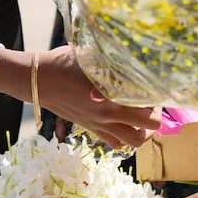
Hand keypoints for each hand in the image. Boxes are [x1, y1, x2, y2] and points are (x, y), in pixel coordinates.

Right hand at [36, 46, 158, 149]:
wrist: (38, 80)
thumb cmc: (64, 62)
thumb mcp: (94, 56)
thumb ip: (116, 60)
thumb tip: (135, 55)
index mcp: (113, 97)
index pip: (149, 110)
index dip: (159, 100)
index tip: (158, 88)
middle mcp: (109, 115)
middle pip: (148, 130)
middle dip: (155, 118)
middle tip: (152, 103)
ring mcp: (99, 125)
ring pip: (132, 142)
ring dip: (142, 131)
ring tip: (141, 116)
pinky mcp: (91, 128)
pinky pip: (115, 142)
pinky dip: (124, 135)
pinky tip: (123, 119)